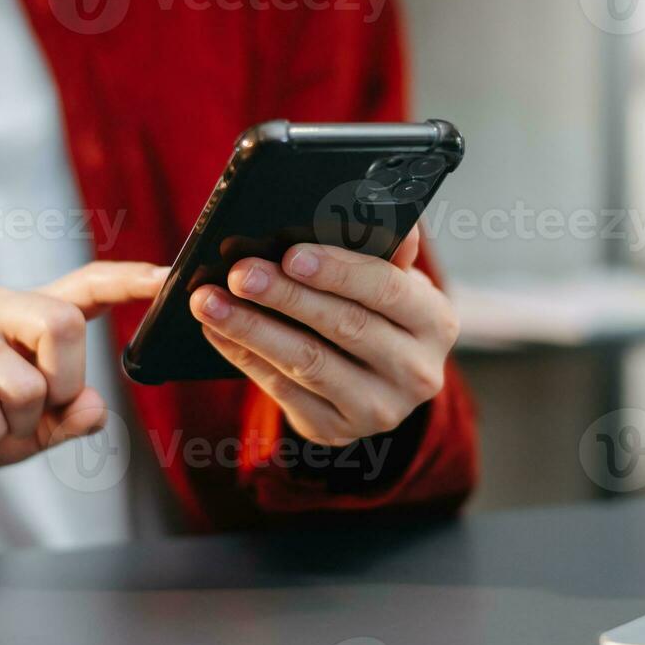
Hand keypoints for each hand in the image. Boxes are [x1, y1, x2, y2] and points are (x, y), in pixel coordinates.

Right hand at [0, 261, 167, 474]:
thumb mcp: (41, 426)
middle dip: (64, 383)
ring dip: (21, 423)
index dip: (129, 280)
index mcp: (33, 312)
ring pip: (24, 380)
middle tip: (41, 408)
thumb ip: (74, 417)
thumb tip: (94, 409)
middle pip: (64, 325)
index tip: (168, 276)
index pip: (89, 283)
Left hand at [190, 226, 457, 445]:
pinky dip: (245, 357)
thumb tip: (389, 214)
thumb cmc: (379, 312)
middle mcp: (416, 372)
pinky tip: (216, 332)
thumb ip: (387, 249)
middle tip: (239, 273)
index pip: (388, 290)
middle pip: (344, 327)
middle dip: (286, 297)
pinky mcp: (336, 431)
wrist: (377, 381)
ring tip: (209, 302)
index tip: (290, 253)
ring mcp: (378, 409)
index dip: (338, 271)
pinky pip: (283, 392)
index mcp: (435, 323)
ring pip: (308, 364)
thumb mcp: (395, 281)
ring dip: (252, 328)